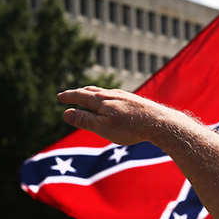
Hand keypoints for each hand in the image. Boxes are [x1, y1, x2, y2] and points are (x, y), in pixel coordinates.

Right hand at [56, 86, 194, 145]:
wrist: (159, 122)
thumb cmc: (130, 127)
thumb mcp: (103, 127)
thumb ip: (85, 120)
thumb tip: (66, 113)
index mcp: (101, 100)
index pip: (80, 95)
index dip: (68, 97)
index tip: (59, 97)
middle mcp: (111, 94)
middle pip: (91, 91)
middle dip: (79, 93)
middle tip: (70, 95)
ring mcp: (124, 96)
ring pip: (104, 93)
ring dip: (93, 95)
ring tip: (89, 98)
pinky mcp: (134, 101)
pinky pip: (115, 97)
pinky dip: (106, 99)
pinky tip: (112, 104)